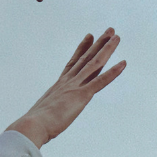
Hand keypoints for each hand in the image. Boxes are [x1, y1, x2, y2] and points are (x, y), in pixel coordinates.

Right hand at [8, 29, 124, 146]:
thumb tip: (44, 114)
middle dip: (99, 43)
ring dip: (107, 50)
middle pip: (87, 58)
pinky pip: (100, 81)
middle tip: (109, 31)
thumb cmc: (35, 124)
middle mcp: (68, 82)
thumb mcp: (44, 112)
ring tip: (116, 37)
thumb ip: (48, 109)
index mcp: (60, 85)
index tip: (89, 36)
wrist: (33, 125)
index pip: (74, 62)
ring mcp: (75, 87)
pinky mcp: (82, 96)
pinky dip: (113, 72)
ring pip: (95, 64)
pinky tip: (123, 63)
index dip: (82, 48)